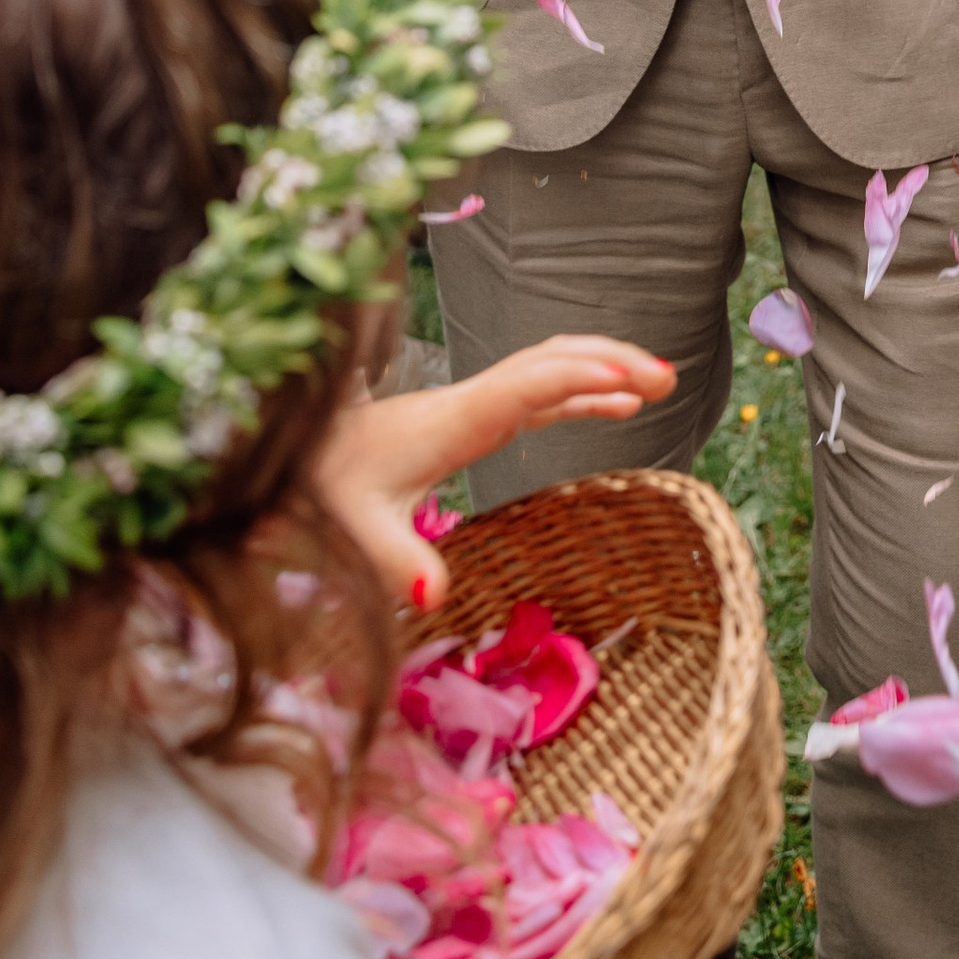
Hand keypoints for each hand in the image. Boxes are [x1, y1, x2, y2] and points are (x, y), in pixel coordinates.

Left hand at [311, 333, 675, 609]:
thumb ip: (396, 563)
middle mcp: (469, 404)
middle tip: (666, 377)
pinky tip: (616, 411)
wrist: (292, 460)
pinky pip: (539, 396)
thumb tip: (435, 598)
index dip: (576, 380)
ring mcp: (472, 407)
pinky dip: (583, 395)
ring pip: (550, 369)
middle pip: (550, 360)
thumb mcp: (354, 534)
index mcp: (450, 423)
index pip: (524, 387)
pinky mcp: (471, 421)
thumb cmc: (323, 493)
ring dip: (603, 368)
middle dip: (609, 360)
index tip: (630, 384)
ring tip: (660, 383)